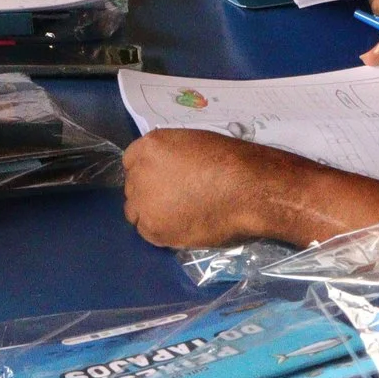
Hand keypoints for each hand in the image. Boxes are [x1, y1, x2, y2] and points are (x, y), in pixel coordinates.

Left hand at [123, 129, 305, 247]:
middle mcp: (139, 173)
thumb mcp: (193, 145)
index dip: (148, 172)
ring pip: (136, 211)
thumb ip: (173, 157)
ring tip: (179, 215)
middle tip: (174, 199)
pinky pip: (147, 232)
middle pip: (133, 187)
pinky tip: (182, 226)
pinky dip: (161, 231)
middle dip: (149, 192)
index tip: (163, 180)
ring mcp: (143, 202)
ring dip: (152, 213)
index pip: (132, 161)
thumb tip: (172, 171)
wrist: (246, 189)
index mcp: (149, 146)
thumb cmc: (230, 162)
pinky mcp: (153, 228)